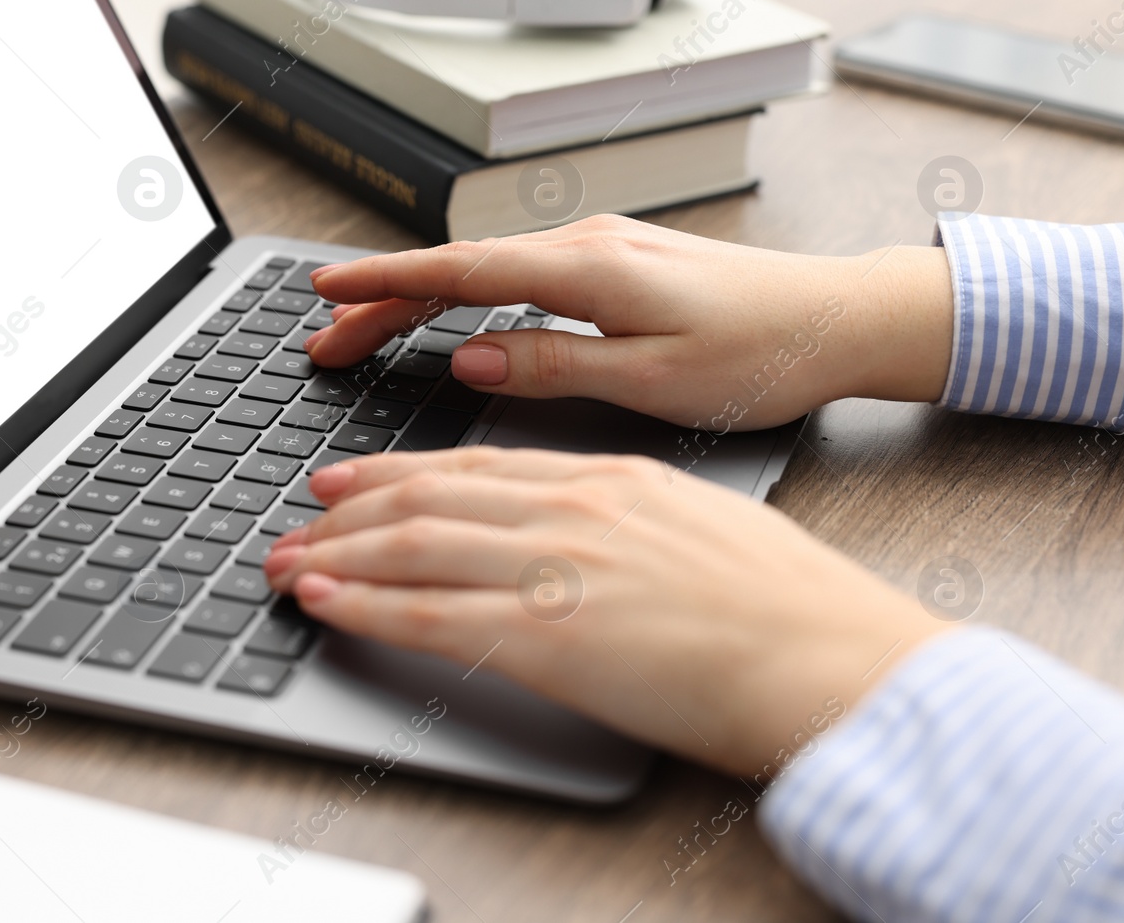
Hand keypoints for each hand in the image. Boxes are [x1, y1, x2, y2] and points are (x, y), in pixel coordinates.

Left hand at [264, 447, 950, 775]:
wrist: (836, 658)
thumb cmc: (792, 607)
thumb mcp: (705, 527)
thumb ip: (633, 520)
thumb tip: (592, 535)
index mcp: (612, 480)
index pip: (479, 465)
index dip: (404, 470)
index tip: (358, 477)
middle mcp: (574, 510)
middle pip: (432, 495)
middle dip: (353, 507)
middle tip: (302, 515)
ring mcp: (558, 568)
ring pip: (417, 545)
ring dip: (339, 551)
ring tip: (287, 560)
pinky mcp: (549, 637)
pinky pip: (432, 614)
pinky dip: (366, 604)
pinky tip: (325, 600)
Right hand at [304, 215, 952, 430]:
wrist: (839, 318)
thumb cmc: (762, 354)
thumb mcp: (655, 380)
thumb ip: (557, 365)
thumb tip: (472, 359)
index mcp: (589, 269)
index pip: (459, 271)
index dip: (383, 284)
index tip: (324, 293)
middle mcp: (588, 244)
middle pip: (458, 268)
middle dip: (383, 299)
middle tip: (325, 338)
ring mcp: (602, 248)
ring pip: (485, 270)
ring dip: (420, 299)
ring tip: (365, 333)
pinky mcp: (617, 264)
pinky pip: (519, 274)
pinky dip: (468, 296)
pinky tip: (450, 318)